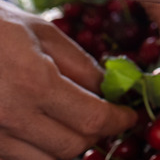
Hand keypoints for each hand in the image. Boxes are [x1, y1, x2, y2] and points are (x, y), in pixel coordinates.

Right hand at [0, 0, 136, 159]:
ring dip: (66, 145)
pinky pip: (17, 157)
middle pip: (72, 147)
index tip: (129, 115)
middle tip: (105, 116)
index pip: (93, 120)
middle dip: (96, 134)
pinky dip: (36, 147)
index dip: (119, 121)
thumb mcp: (40, 32)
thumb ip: (79, 64)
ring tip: (71, 121)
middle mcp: (9, 117)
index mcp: (33, 85)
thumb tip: (110, 89)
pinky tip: (40, 125)